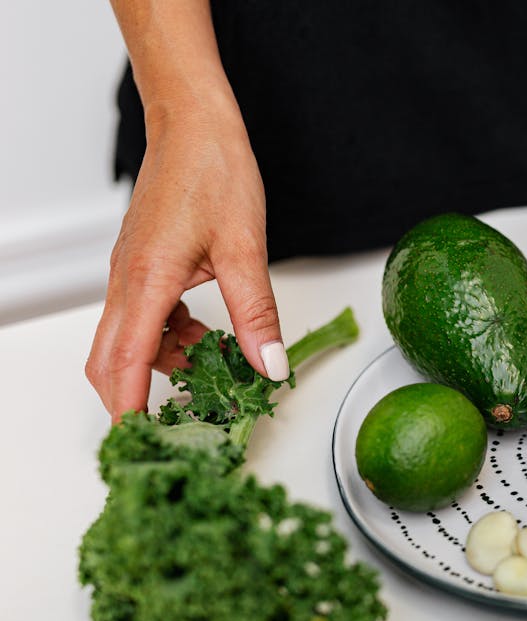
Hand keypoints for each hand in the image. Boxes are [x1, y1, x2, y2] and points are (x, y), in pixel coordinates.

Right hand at [86, 102, 286, 418]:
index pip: (127, 361)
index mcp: (147, 281)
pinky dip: (168, 338)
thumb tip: (268, 365)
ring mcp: (130, 273)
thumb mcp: (246, 249)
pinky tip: (206, 335)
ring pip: (128, 340)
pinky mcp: (141, 265)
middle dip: (133, 396)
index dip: (129, 406)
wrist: (194, 126)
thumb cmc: (213, 172)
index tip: (137, 441)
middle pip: (111, 358)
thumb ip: (256, 313)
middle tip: (172, 423)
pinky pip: (143, 318)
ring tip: (213, 368)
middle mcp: (127, 281)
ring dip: (161, 364)